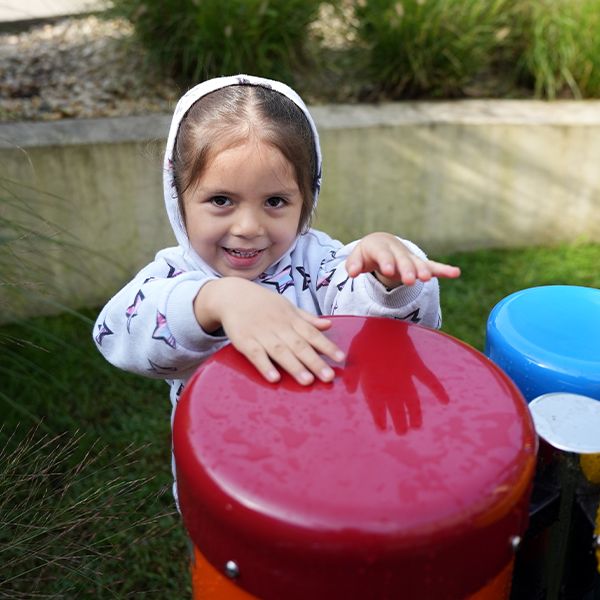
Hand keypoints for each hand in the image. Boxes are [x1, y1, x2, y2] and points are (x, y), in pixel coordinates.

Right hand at [195, 278, 344, 385]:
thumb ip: (307, 318)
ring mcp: (261, 333)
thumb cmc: (262, 303)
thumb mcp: (287, 306)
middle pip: (299, 345)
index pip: (313, 334)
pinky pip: (255, 354)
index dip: (327, 346)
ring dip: (294, 367)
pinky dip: (265, 366)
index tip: (341, 358)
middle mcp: (278, 326)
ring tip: (307, 381)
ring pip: (280, 351)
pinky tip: (274, 378)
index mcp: (290, 319)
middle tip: (329, 376)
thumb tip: (329, 324)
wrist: (232, 294)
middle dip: (315, 362)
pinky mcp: (243, 340)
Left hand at [345, 232, 460, 287]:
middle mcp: (397, 251)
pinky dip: (444, 270)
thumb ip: (353, 264)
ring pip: (418, 263)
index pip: (383, 254)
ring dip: (423, 270)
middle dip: (407, 269)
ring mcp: (409, 258)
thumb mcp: (357, 257)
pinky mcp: (418, 265)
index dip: (387, 261)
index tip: (390, 270)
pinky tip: (456, 273)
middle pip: (403, 260)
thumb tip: (351, 273)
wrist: (380, 244)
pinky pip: (433, 267)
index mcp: (380, 246)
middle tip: (410, 280)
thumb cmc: (367, 253)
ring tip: (427, 278)